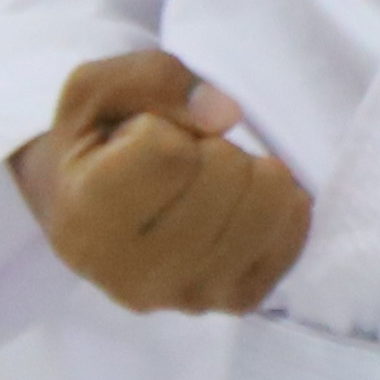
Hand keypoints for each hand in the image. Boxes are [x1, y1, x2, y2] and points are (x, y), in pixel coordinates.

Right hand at [15, 48, 312, 314]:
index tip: (138, 139)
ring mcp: (190, 296)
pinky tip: (242, 202)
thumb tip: (227, 116)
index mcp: (86, 220)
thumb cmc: (93, 146)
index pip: (168, 150)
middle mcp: (134, 275)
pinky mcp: (236, 301)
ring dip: (247, 173)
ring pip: (267, 203)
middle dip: (211, 146)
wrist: (89, 215)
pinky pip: (293, 233)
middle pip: (225, 174)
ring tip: (207, 182)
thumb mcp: (95, 91)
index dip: (162, 125)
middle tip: (180, 160)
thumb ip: (153, 79)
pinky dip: (280, 203)